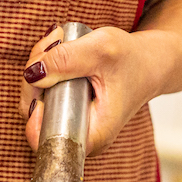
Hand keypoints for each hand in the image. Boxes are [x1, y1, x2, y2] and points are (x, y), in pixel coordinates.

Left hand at [17, 23, 181, 155]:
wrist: (150, 61)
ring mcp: (72, 122)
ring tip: (59, 42)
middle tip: (53, 45)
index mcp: (93, 134)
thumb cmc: (133, 60)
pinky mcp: (67, 108)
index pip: (43, 139)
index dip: (32, 109)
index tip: (41, 80)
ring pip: (35, 98)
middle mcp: (80, 134)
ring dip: (39, 65)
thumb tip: (32, 74)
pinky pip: (42, 91)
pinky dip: (45, 67)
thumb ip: (66, 60)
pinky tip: (58, 50)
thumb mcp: (101, 51)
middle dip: (35, 74)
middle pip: (33, 113)